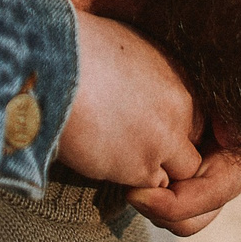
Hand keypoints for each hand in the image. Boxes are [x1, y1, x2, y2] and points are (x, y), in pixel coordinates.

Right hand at [57, 10, 240, 235]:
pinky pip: (156, 193)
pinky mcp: (144, 163)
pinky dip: (138, 192)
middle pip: (193, 148)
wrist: (45, 60)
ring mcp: (166, 135)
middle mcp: (181, 103)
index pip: (195, 118)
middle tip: (137, 164)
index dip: (171, 135)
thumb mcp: (120, 51)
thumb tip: (130, 89)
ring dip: (156, 180)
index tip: (143, 138)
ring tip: (122, 169)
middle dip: (171, 163)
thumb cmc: (66, 49)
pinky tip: (108, 168)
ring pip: (183, 176)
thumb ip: (139, 75)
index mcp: (177, 71)